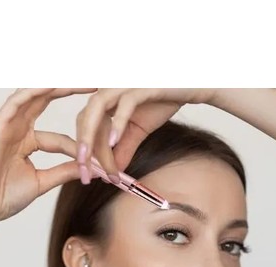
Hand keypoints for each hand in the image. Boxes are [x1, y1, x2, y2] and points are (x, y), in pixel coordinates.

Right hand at [0, 88, 97, 229]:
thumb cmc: (3, 197)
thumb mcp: (42, 182)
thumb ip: (63, 171)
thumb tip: (90, 168)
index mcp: (28, 143)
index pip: (62, 139)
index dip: (82, 145)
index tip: (104, 155)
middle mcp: (18, 130)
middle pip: (46, 102)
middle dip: (70, 91)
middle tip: (96, 85)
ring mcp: (8, 126)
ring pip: (33, 96)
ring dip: (56, 86)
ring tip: (79, 80)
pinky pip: (16, 102)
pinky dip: (34, 91)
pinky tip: (52, 85)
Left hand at [75, 88, 216, 181]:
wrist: (193, 85)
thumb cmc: (163, 100)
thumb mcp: (139, 130)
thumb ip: (123, 148)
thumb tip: (112, 172)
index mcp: (105, 97)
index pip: (85, 124)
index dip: (83, 149)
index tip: (85, 174)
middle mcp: (109, 86)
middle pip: (85, 117)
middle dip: (83, 148)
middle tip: (84, 174)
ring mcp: (124, 83)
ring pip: (97, 108)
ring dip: (91, 136)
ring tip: (89, 160)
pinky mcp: (142, 84)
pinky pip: (125, 103)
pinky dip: (118, 123)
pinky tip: (114, 142)